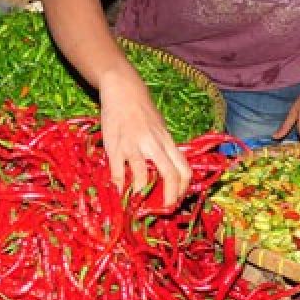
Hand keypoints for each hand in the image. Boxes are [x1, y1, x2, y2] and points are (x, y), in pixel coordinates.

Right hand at [98, 68, 193, 209]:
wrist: (123, 89)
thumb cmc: (142, 110)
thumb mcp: (159, 128)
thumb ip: (163, 148)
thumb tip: (169, 171)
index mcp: (167, 141)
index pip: (184, 170)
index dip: (182, 190)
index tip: (175, 200)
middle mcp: (154, 144)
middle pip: (171, 176)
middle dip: (169, 198)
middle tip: (162, 210)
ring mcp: (134, 145)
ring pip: (144, 176)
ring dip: (141, 194)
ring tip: (138, 203)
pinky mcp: (115, 146)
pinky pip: (119, 172)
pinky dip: (119, 187)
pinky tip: (119, 193)